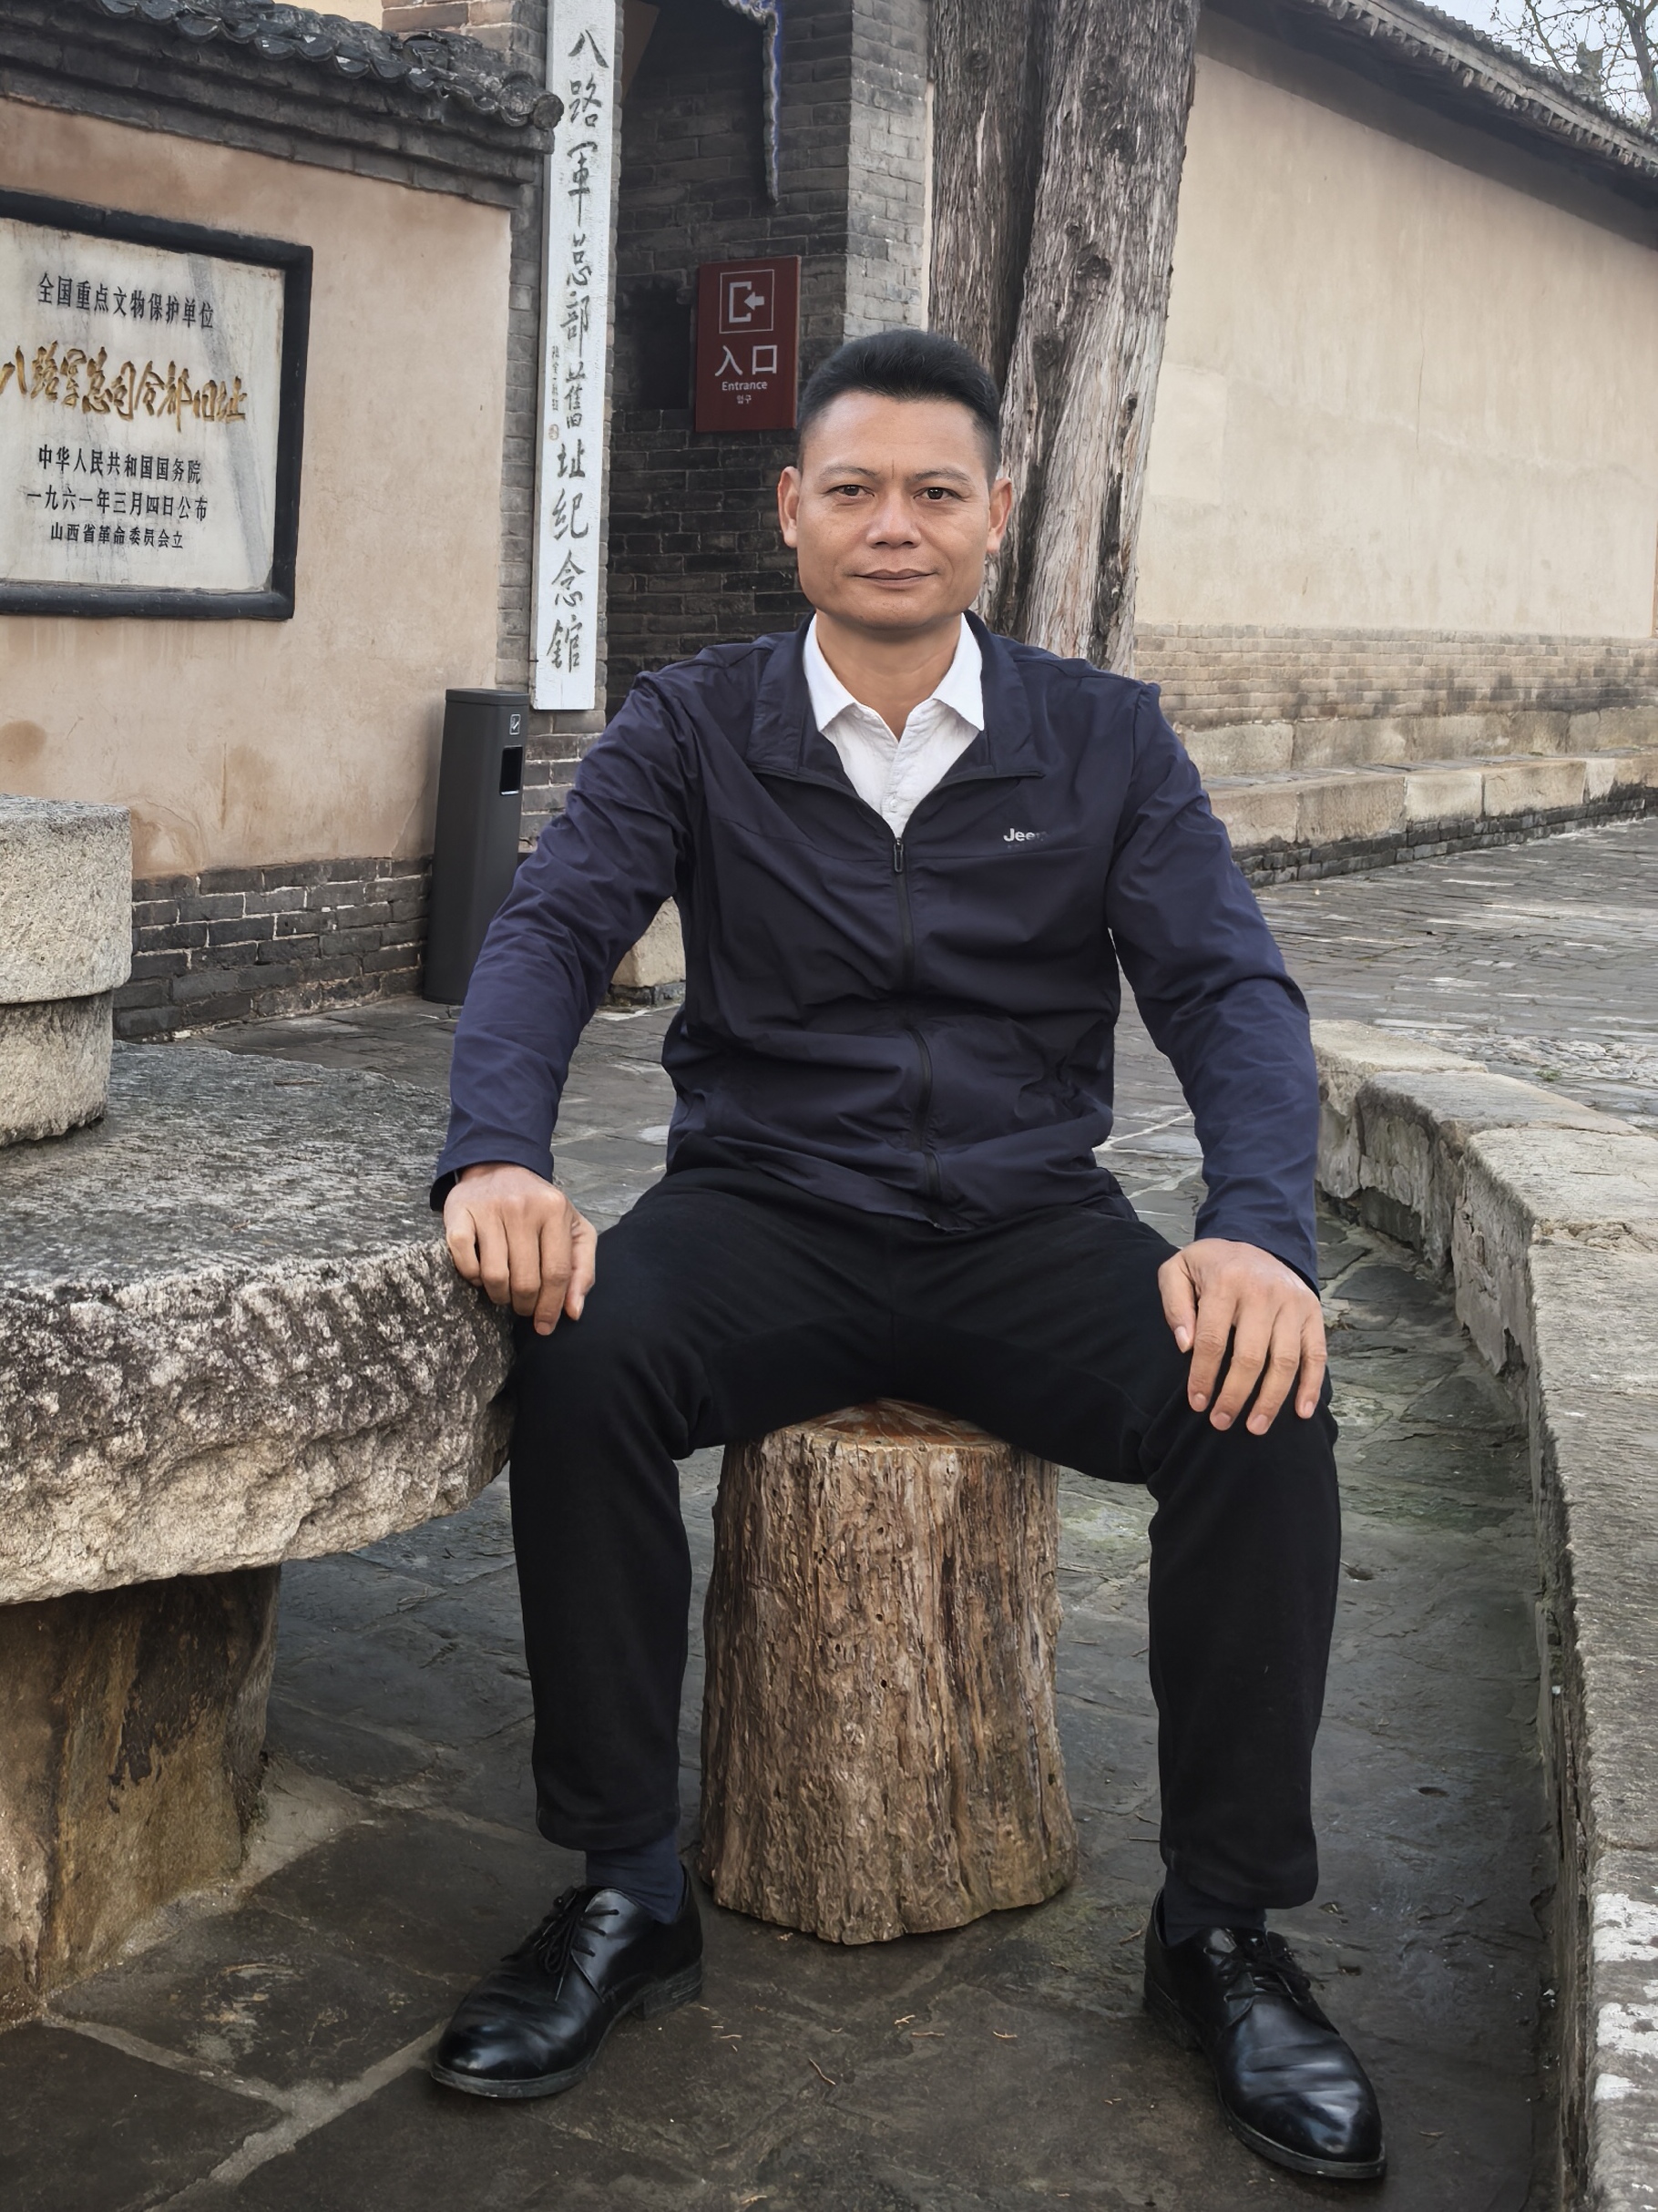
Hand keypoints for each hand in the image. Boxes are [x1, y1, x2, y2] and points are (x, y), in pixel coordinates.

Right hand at [443, 1163, 595, 1335]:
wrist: (499, 1167)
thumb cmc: (540, 1207)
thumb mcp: (573, 1229)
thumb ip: (582, 1269)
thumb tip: (573, 1312)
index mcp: (555, 1210)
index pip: (557, 1273)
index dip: (551, 1307)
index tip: (545, 1326)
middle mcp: (522, 1207)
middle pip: (525, 1280)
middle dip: (525, 1305)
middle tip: (523, 1307)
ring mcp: (489, 1209)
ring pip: (495, 1276)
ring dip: (499, 1296)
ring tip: (503, 1292)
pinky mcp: (459, 1212)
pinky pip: (464, 1261)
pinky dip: (472, 1278)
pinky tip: (480, 1275)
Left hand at [1157, 1238, 1325, 1434]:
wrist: (1254, 1239)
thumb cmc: (1210, 1265)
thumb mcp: (1177, 1271)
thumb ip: (1174, 1304)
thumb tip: (1185, 1345)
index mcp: (1226, 1281)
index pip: (1212, 1340)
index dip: (1203, 1377)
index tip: (1197, 1403)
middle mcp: (1264, 1291)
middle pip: (1250, 1357)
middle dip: (1235, 1396)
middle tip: (1221, 1422)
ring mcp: (1293, 1302)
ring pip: (1285, 1361)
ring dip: (1270, 1400)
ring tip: (1255, 1426)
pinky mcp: (1312, 1312)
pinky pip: (1316, 1354)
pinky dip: (1311, 1386)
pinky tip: (1301, 1412)